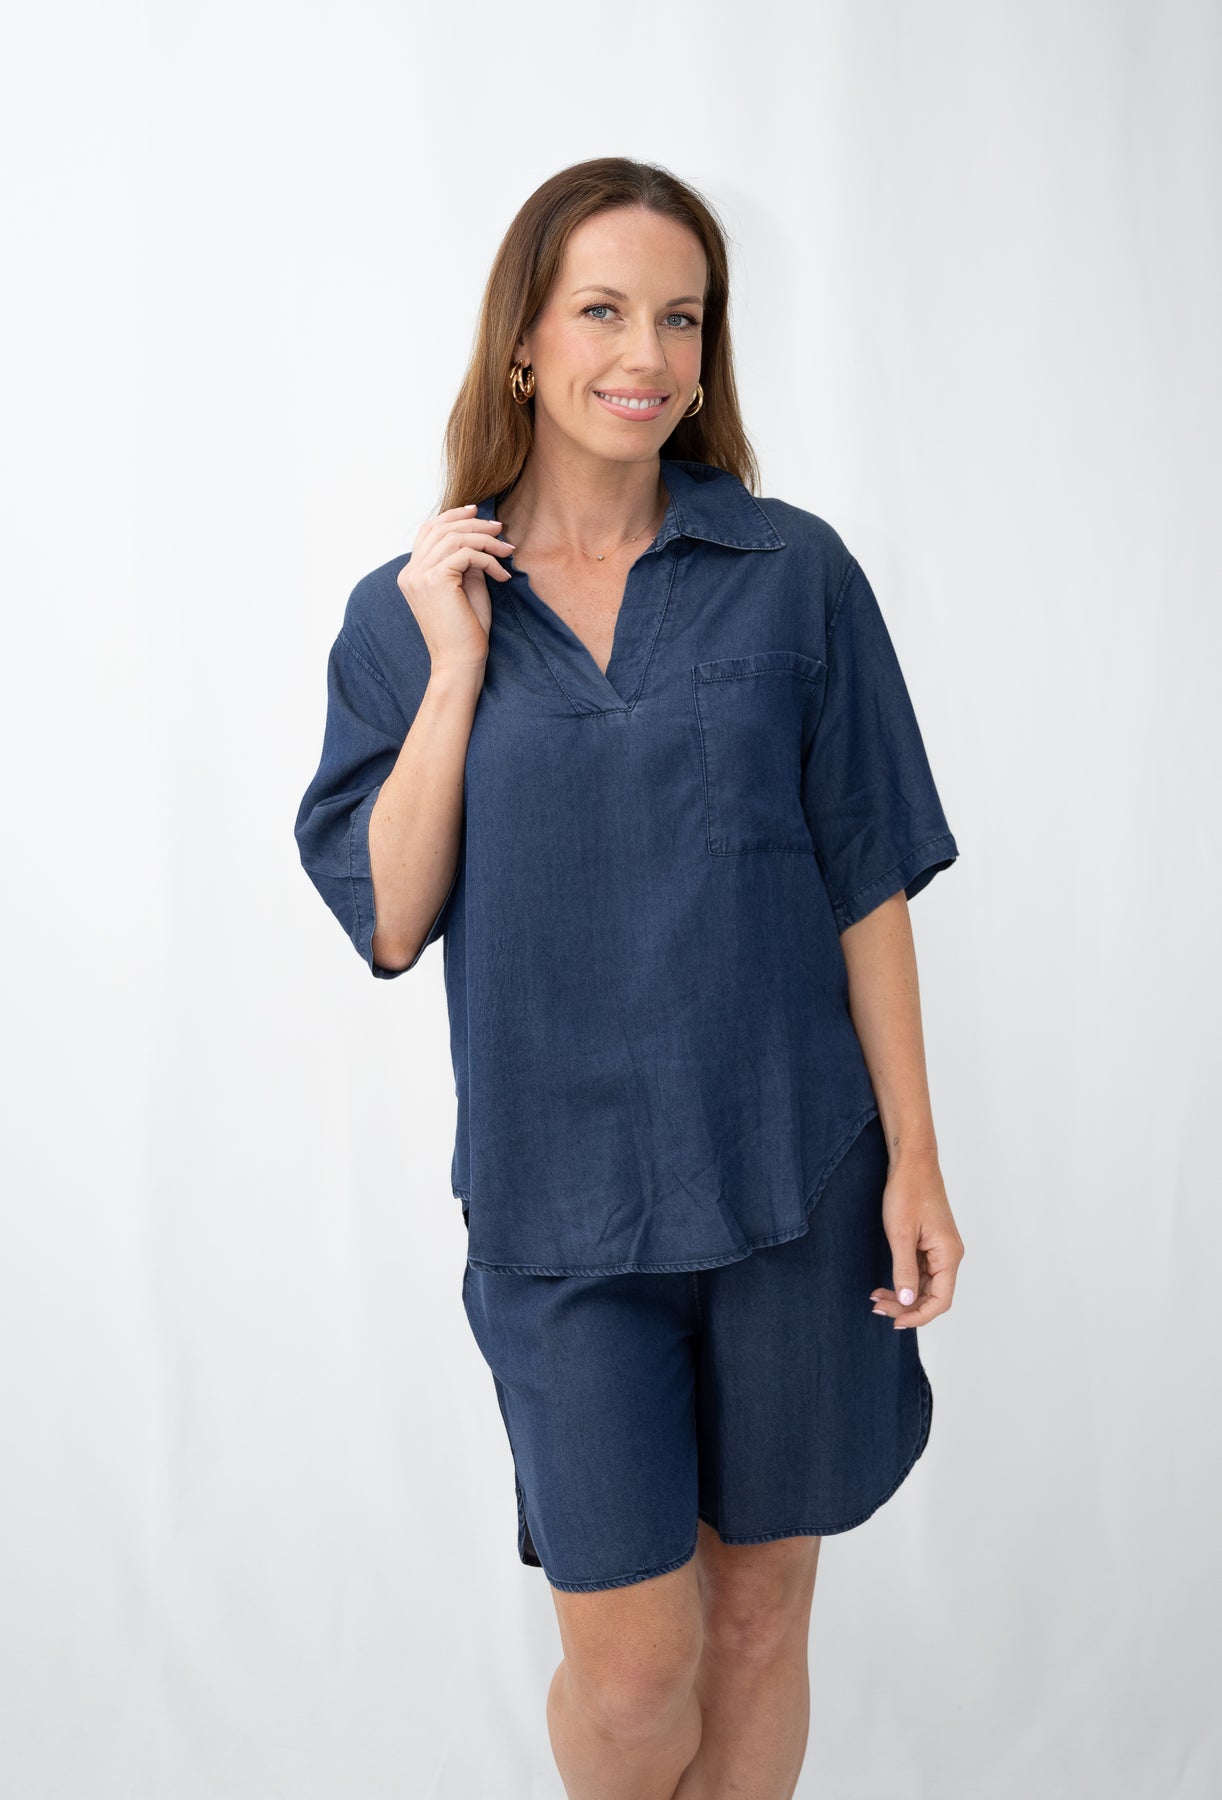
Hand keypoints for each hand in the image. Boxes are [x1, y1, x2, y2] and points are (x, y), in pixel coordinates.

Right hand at [397, 502, 514, 673]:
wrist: (460, 662)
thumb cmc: (466, 632)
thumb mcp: (466, 588)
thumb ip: (466, 561)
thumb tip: (481, 536)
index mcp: (412, 574)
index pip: (428, 531)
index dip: (452, 516)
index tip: (477, 512)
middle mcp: (410, 572)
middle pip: (441, 528)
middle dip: (474, 524)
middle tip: (500, 529)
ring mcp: (419, 575)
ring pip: (455, 537)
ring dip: (486, 540)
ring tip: (507, 551)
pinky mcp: (435, 580)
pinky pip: (466, 554)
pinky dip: (488, 560)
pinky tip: (502, 576)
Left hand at [870, 1157, 963, 1328]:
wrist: (912, 1162)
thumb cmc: (908, 1192)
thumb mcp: (901, 1234)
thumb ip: (904, 1270)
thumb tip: (907, 1302)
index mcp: (948, 1255)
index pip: (941, 1301)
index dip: (919, 1315)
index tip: (895, 1321)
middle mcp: (948, 1255)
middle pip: (932, 1296)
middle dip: (906, 1306)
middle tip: (877, 1307)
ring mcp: (939, 1250)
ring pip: (925, 1286)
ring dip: (903, 1295)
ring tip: (876, 1297)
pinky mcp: (929, 1243)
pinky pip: (920, 1272)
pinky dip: (903, 1280)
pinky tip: (885, 1284)